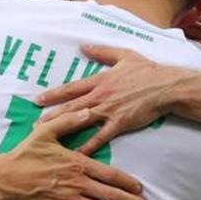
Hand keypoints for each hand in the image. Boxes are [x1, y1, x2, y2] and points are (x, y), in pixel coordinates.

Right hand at [0, 108, 147, 199]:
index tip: (140, 188)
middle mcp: (78, 184)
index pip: (110, 174)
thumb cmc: (25, 154)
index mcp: (78, 164)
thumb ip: (68, 121)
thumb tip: (89, 110)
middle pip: (111, 195)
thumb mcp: (46, 132)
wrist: (5, 178)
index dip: (127, 182)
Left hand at [35, 44, 191, 156]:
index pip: (71, 88)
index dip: (53, 94)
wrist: (166, 87)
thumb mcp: (124, 55)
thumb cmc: (147, 70)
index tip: (38, 99)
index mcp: (100, 80)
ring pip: (79, 120)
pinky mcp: (119, 123)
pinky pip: (100, 137)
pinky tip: (76, 154)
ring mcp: (109, 110)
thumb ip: (102, 52)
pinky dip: (87, 146)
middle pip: (70, 106)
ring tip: (47, 136)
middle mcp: (100, 95)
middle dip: (50, 114)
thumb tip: (83, 45)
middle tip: (34, 123)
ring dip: (62, 128)